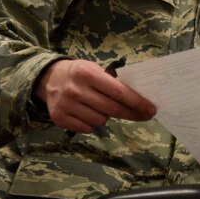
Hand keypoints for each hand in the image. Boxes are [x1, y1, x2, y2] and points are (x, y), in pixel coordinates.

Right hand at [35, 59, 156, 132]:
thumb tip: (138, 99)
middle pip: (112, 109)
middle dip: (131, 113)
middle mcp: (76, 90)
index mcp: (87, 74)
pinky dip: (92, 124)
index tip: (151, 109)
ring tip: (102, 107)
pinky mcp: (59, 119)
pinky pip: (87, 129)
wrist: (49, 79)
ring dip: (107, 117)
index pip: (118, 92)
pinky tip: (89, 114)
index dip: (137, 102)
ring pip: (100, 121)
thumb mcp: (95, 70)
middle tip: (144, 115)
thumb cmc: (80, 73)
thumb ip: (113, 83)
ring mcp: (66, 106)